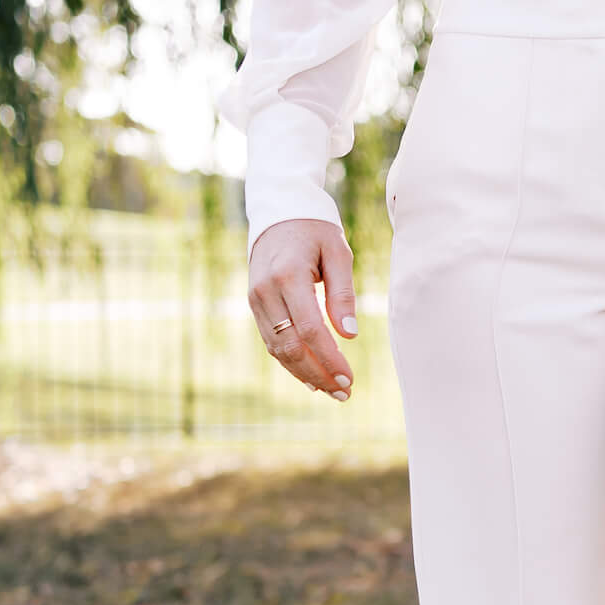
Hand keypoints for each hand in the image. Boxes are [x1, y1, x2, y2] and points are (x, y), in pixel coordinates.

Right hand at [248, 220, 358, 399]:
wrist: (279, 211)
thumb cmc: (315, 230)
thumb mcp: (337, 253)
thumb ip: (343, 292)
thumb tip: (349, 334)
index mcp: (288, 276)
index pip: (310, 329)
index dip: (329, 358)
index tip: (349, 377)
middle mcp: (266, 291)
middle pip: (291, 346)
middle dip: (318, 374)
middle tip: (344, 392)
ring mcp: (255, 299)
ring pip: (278, 348)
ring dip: (304, 373)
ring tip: (331, 390)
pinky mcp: (254, 304)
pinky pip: (271, 340)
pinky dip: (290, 361)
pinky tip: (310, 376)